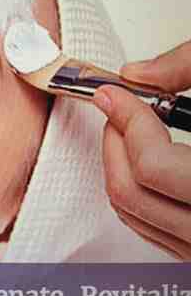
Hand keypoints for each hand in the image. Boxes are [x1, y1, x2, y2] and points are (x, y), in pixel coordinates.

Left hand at [93, 41, 190, 259]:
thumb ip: (190, 67)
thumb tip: (138, 72)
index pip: (155, 168)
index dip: (127, 123)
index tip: (112, 94)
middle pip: (130, 194)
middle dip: (114, 144)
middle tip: (116, 111)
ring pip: (133, 215)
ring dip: (119, 167)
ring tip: (129, 131)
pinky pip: (149, 228)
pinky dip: (134, 191)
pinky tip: (144, 159)